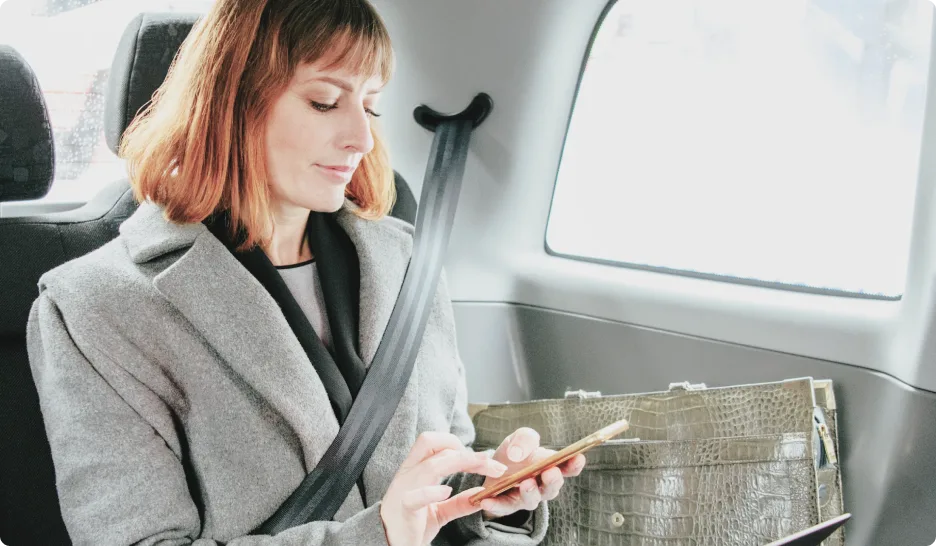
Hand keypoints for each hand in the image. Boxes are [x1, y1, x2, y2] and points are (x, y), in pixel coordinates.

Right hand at [380, 432, 507, 545]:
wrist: (389, 545)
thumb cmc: (411, 524)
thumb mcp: (438, 511)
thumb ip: (459, 502)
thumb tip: (482, 495)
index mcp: (413, 469)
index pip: (432, 442)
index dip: (457, 443)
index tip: (481, 457)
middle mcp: (408, 474)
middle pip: (433, 445)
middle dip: (465, 451)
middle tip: (490, 462)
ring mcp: (404, 490)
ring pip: (430, 466)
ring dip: (461, 463)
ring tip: (483, 469)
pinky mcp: (403, 510)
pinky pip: (415, 496)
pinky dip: (432, 491)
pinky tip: (447, 491)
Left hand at [479, 427, 585, 519]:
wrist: (492, 467)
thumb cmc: (514, 452)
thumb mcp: (519, 438)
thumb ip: (524, 439)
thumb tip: (518, 453)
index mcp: (551, 466)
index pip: (568, 468)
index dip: (574, 464)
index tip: (578, 457)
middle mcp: (542, 485)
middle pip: (552, 487)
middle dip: (553, 480)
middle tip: (550, 472)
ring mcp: (526, 497)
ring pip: (532, 500)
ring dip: (530, 493)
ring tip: (526, 483)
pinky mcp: (507, 506)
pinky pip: (503, 507)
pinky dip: (495, 505)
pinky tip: (487, 501)